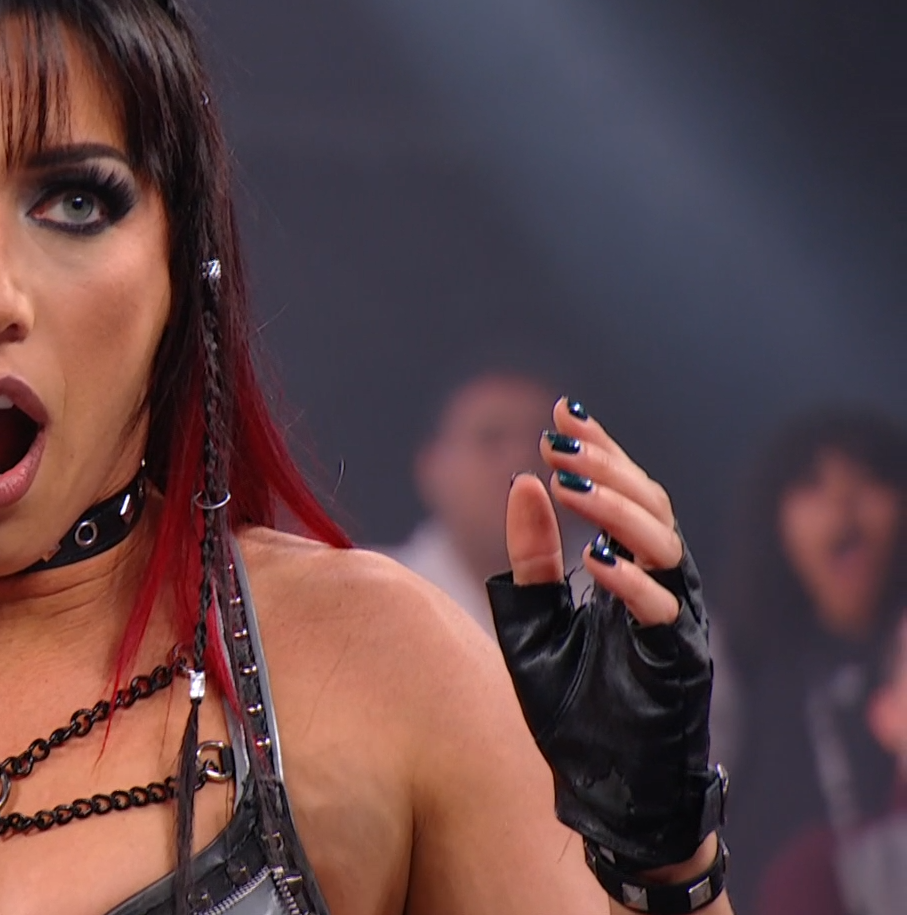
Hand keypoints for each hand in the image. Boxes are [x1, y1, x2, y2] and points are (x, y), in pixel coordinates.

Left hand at [488, 400, 724, 869]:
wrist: (603, 784)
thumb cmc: (572, 706)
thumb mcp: (532, 622)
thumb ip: (530, 559)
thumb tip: (519, 484)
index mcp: (630, 571)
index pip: (624, 495)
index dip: (600, 452)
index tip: (561, 413)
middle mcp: (662, 587)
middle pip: (651, 507)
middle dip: (606, 468)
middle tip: (558, 443)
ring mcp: (675, 622)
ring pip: (665, 546)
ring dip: (616, 511)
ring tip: (568, 483)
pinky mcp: (679, 663)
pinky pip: (663, 613)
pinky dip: (631, 583)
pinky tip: (593, 559)